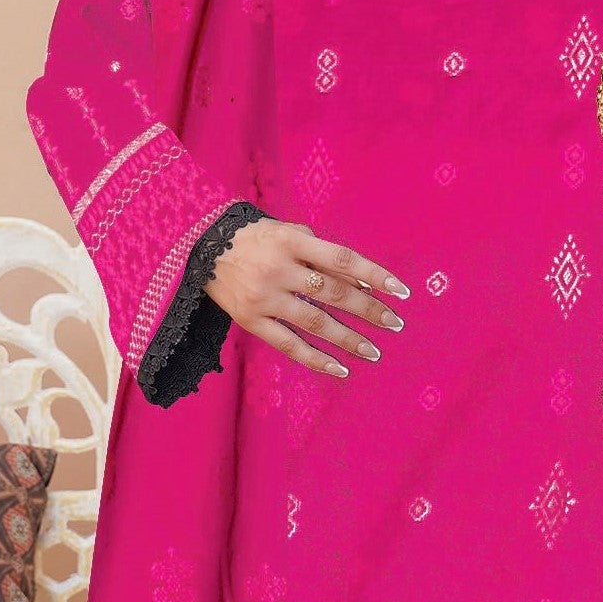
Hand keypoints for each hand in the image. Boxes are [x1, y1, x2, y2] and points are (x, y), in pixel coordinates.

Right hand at [204, 217, 408, 377]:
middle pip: (333, 293)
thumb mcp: (288, 232)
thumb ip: (322, 253)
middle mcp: (279, 269)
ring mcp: (264, 297)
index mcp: (292, 241)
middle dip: (368, 310)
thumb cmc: (256, 238)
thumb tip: (362, 282)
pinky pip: (288, 344)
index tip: (401, 291)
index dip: (374, 275)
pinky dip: (316, 359)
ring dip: (348, 339)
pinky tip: (341, 369)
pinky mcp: (250, 320)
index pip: (342, 259)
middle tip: (394, 324)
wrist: (201, 247)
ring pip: (315, 322)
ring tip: (374, 351)